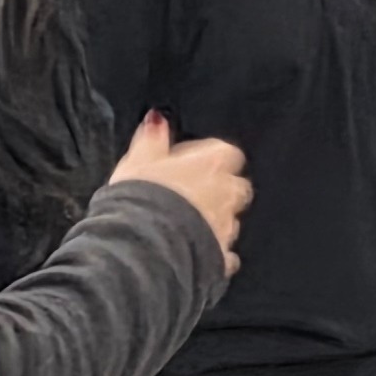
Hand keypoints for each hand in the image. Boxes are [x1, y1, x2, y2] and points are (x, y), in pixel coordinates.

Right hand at [110, 113, 250, 276]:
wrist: (143, 245)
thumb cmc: (140, 198)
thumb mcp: (138, 160)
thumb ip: (152, 139)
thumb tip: (158, 119)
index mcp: (211, 164)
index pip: (227, 152)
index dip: (208, 158)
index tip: (185, 164)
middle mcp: (227, 193)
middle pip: (237, 186)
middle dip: (222, 190)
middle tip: (192, 195)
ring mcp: (227, 226)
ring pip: (232, 220)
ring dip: (216, 220)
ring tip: (189, 225)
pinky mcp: (221, 256)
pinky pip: (226, 255)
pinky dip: (216, 253)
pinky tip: (198, 254)